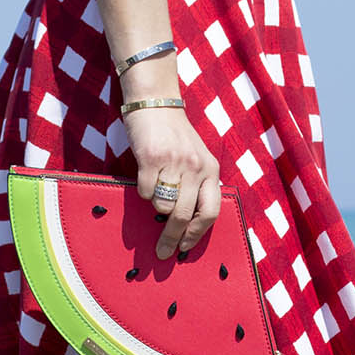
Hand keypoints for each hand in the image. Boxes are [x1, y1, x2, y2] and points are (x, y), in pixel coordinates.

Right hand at [122, 106, 221, 258]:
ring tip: (155, 187)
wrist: (155, 102)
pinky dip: (143, 190)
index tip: (185, 248)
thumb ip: (197, 186)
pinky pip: (145, 192)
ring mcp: (174, 162)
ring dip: (156, 205)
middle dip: (172, 238)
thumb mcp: (197, 159)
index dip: (197, 234)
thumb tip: (187, 226)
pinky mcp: (152, 158)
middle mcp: (196, 167)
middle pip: (185, 216)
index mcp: (211, 170)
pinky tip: (145, 174)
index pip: (211, 212)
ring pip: (164, 206)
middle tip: (162, 252)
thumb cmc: (174, 136)